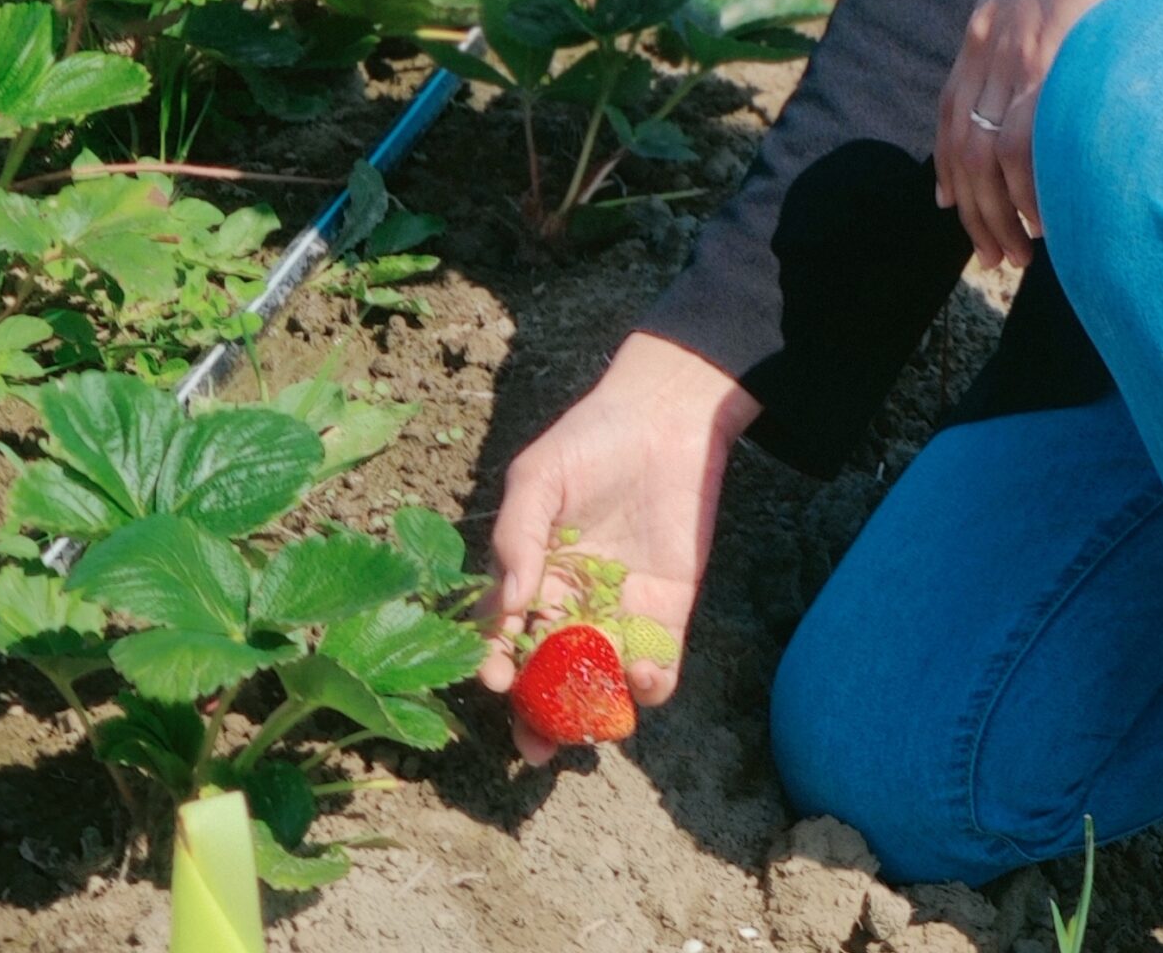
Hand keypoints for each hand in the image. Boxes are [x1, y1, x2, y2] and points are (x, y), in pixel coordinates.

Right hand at [479, 330, 758, 763]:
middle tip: (536, 748)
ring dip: (596, 710)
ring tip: (595, 718)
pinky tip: (645, 677)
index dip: (496, 665)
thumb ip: (517, 538)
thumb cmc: (591, 439)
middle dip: (539, 719)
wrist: (666, 415)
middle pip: (548, 678)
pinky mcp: (667, 609)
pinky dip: (652, 683)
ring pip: (601, 682)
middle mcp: (570, 605)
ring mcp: (619, 612)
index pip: (504, 637)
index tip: (496, 681)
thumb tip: (506, 605)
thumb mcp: (538, 478)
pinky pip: (658, 662)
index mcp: (530, 579)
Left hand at [935, 0, 1162, 272]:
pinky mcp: (1051, 62)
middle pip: (963, 148)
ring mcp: (1017, 55)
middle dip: (973, 212)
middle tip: (994, 256)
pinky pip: (1027, 143)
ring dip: (1000, 215)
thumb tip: (1057, 72)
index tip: (953, 207)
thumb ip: (1041, 31)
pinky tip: (1048, 218)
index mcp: (985, 28)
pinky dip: (1031, 189)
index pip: (952, 114)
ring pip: (988, 157)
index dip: (948, 167)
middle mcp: (989, 46)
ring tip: (1023, 254)